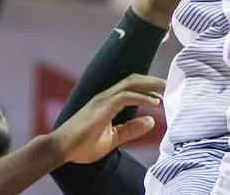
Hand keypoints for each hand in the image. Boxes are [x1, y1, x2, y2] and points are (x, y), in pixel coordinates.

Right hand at [50, 73, 166, 165]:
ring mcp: (103, 100)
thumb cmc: (82, 144)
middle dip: (152, 80)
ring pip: (130, 84)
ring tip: (165, 88)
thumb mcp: (113, 138)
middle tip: (168, 84)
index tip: (162, 91)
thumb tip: (152, 121)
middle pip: (133, 80)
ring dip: (150, 85)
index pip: (130, 86)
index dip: (147, 85)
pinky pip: (125, 97)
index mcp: (107, 101)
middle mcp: (105, 96)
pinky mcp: (102, 108)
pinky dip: (142, 97)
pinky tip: (155, 102)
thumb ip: (131, 129)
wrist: (61, 148)